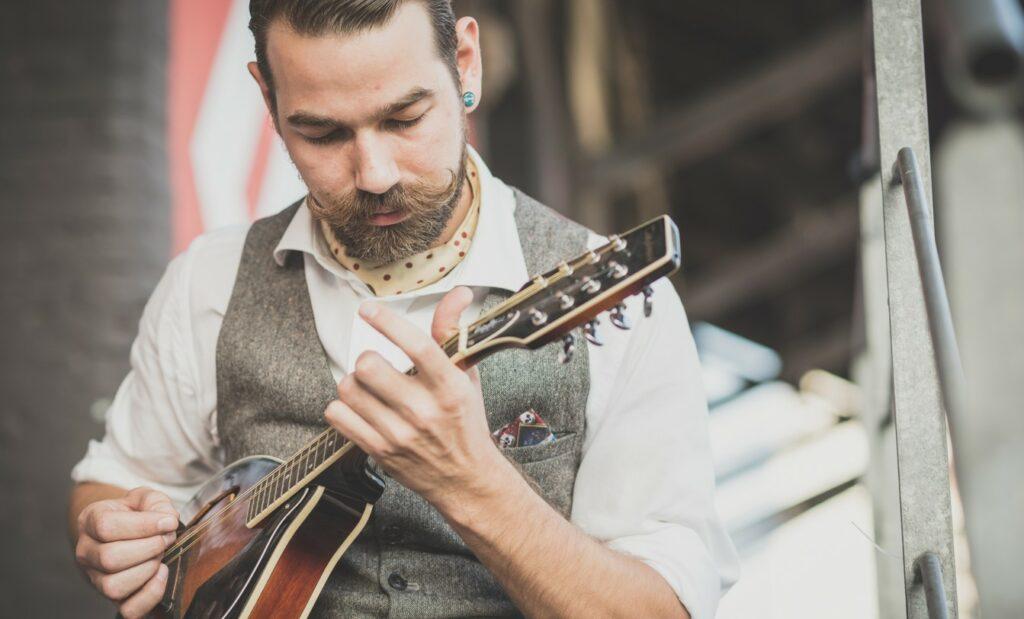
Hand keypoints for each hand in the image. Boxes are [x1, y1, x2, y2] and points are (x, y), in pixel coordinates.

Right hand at [74, 486, 178, 617]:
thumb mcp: (146, 498)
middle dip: (148, 548)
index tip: (168, 522)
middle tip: (165, 539)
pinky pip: (128, 609)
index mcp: (90, 521)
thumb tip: (167, 521)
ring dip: (147, 570)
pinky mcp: (113, 598)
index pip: (106, 526)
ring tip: (160, 555)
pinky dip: (151, 593)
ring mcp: (96, 578)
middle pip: (109, 559)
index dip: (143, 525)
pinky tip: (162, 573)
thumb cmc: (137, 513)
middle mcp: (86, 552)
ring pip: (114, 586)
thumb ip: (157, 503)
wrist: (130, 530)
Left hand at [325, 286, 507, 505]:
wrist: (466, 479)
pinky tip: (360, 408)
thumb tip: (459, 294)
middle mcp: (424, 410)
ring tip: (369, 388)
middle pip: (369, 366)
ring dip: (354, 383)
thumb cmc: (465, 422)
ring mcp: (399, 433)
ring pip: (349, 389)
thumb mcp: (465, 376)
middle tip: (377, 366)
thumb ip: (452, 333)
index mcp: (449, 387)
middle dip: (368, 359)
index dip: (386, 321)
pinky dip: (343, 407)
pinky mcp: (379, 451)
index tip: (369, 309)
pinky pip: (338, 416)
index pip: (415, 345)